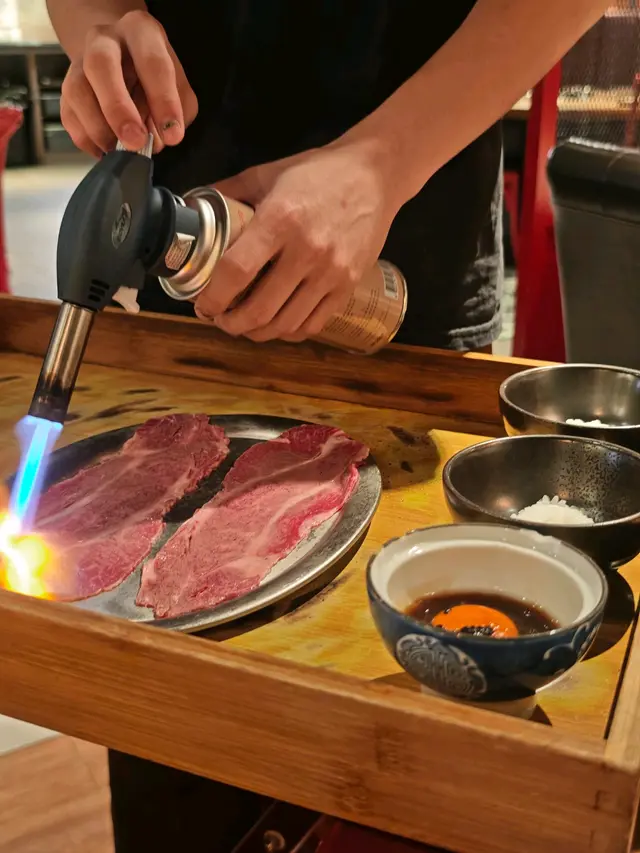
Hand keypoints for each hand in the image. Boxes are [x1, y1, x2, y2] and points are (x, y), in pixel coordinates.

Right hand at [60, 10, 197, 155]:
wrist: (120, 57)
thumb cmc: (154, 74)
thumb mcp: (178, 84)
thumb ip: (177, 109)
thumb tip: (160, 138)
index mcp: (139, 31)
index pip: (152, 63)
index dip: (163, 101)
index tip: (172, 135)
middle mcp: (104, 40)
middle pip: (100, 65)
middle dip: (118, 109)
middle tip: (135, 142)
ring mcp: (79, 62)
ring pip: (78, 92)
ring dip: (100, 129)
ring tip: (120, 151)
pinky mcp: (67, 89)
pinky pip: (69, 116)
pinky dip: (88, 139)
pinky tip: (106, 150)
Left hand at [195, 140, 401, 342]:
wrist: (375, 175)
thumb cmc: (317, 173)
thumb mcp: (266, 174)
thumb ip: (228, 193)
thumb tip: (192, 211)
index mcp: (280, 219)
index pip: (237, 271)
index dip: (214, 296)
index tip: (203, 305)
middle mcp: (307, 250)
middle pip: (260, 309)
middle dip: (231, 324)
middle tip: (220, 319)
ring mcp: (331, 272)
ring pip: (286, 324)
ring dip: (258, 333)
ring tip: (245, 325)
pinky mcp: (349, 285)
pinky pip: (313, 324)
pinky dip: (289, 331)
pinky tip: (277, 323)